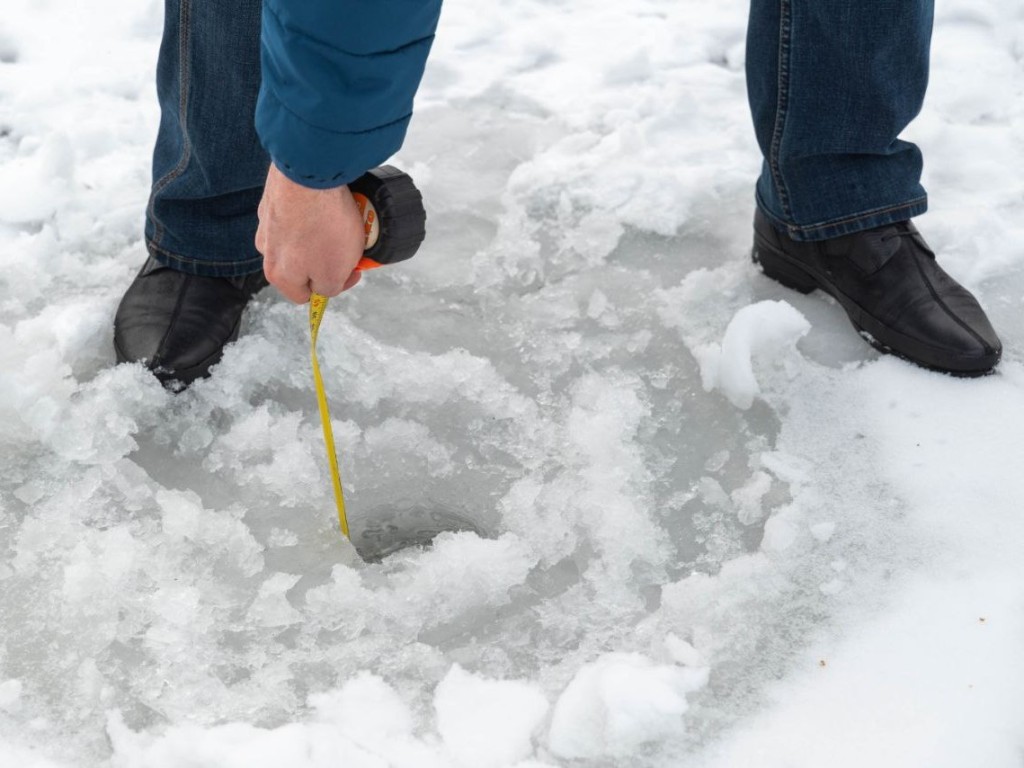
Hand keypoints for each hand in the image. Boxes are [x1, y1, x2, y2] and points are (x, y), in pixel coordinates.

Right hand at [256, 163, 364, 302]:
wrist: (308, 173)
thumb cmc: (322, 224)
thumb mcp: (334, 272)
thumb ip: (328, 287)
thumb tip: (326, 286)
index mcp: (278, 274)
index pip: (304, 294)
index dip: (331, 286)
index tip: (349, 271)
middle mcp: (266, 249)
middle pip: (301, 264)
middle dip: (325, 258)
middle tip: (346, 245)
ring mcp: (267, 220)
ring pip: (300, 237)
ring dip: (319, 233)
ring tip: (339, 220)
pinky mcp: (275, 196)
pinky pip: (298, 212)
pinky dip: (313, 210)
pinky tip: (328, 202)